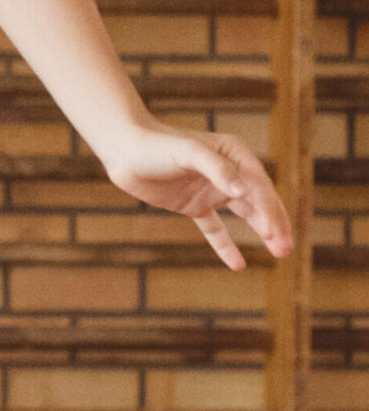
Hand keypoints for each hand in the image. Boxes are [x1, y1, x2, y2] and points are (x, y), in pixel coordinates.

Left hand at [100, 120, 292, 270]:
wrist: (123, 150)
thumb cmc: (157, 146)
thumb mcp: (188, 152)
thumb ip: (216, 169)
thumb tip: (242, 191)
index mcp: (234, 154)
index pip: (258, 186)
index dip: (269, 210)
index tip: (274, 234)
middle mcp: (227, 172)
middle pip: (258, 201)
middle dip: (274, 223)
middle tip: (286, 249)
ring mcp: (210, 190)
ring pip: (243, 215)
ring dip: (261, 232)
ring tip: (280, 253)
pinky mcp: (193, 205)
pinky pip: (215, 229)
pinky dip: (225, 246)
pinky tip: (238, 264)